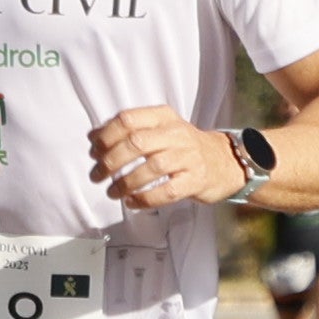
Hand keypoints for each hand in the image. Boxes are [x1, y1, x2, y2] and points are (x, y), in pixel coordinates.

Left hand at [86, 102, 247, 211]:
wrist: (225, 161)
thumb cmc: (183, 147)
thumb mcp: (159, 129)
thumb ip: (129, 131)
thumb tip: (93, 137)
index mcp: (163, 117)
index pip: (127, 119)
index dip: (105, 136)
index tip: (94, 152)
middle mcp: (176, 133)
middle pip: (136, 143)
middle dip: (110, 161)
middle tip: (97, 175)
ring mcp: (188, 157)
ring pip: (151, 168)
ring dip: (125, 183)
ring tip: (112, 192)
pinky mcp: (195, 180)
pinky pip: (167, 191)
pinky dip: (145, 199)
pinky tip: (132, 202)